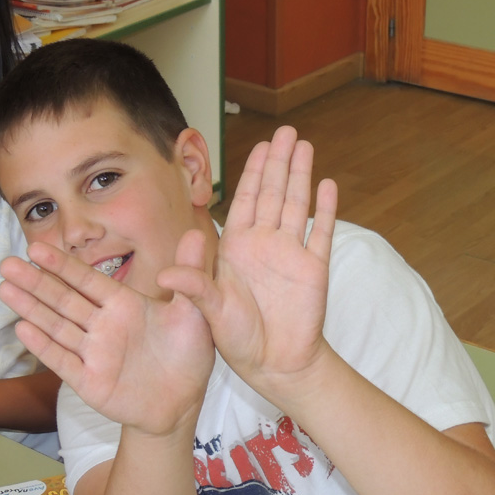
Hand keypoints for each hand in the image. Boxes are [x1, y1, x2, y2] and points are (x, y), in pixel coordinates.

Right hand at [0, 242, 214, 434]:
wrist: (184, 403)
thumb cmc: (187, 355)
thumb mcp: (194, 311)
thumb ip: (190, 274)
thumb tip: (197, 233)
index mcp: (124, 305)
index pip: (87, 281)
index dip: (63, 265)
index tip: (36, 248)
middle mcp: (103, 326)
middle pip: (64, 300)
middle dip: (36, 282)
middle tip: (6, 263)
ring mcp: (94, 354)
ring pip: (57, 327)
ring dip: (31, 309)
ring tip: (4, 289)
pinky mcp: (91, 382)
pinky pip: (64, 362)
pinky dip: (44, 347)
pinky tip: (22, 328)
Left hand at [158, 126, 337, 397]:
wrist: (275, 363)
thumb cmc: (238, 339)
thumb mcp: (210, 311)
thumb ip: (195, 288)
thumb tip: (167, 276)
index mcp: (237, 247)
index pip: (246, 200)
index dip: (253, 172)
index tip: (259, 146)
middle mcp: (264, 244)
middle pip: (273, 193)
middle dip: (278, 162)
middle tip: (286, 131)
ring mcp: (291, 254)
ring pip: (296, 204)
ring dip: (300, 175)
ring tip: (305, 145)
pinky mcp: (314, 268)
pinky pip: (319, 232)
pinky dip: (324, 209)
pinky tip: (328, 185)